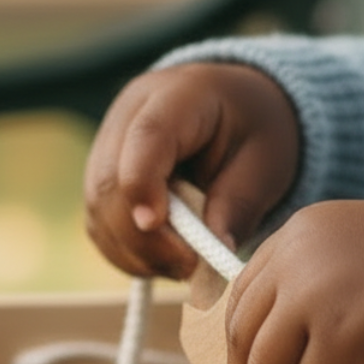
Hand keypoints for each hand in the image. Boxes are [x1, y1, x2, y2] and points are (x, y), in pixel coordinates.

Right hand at [84, 63, 300, 279]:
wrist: (234, 109)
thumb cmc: (253, 130)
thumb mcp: (265, 163)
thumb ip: (238, 204)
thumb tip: (213, 251)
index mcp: (177, 96)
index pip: (145, 138)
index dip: (143, 186)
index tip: (158, 227)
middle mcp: (128, 116)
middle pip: (109, 182)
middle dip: (143, 238)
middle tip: (188, 267)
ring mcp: (107, 147)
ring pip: (98, 210)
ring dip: (135, 252)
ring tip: (182, 266)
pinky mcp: (102, 179)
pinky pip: (100, 225)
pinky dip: (127, 253)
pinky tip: (162, 260)